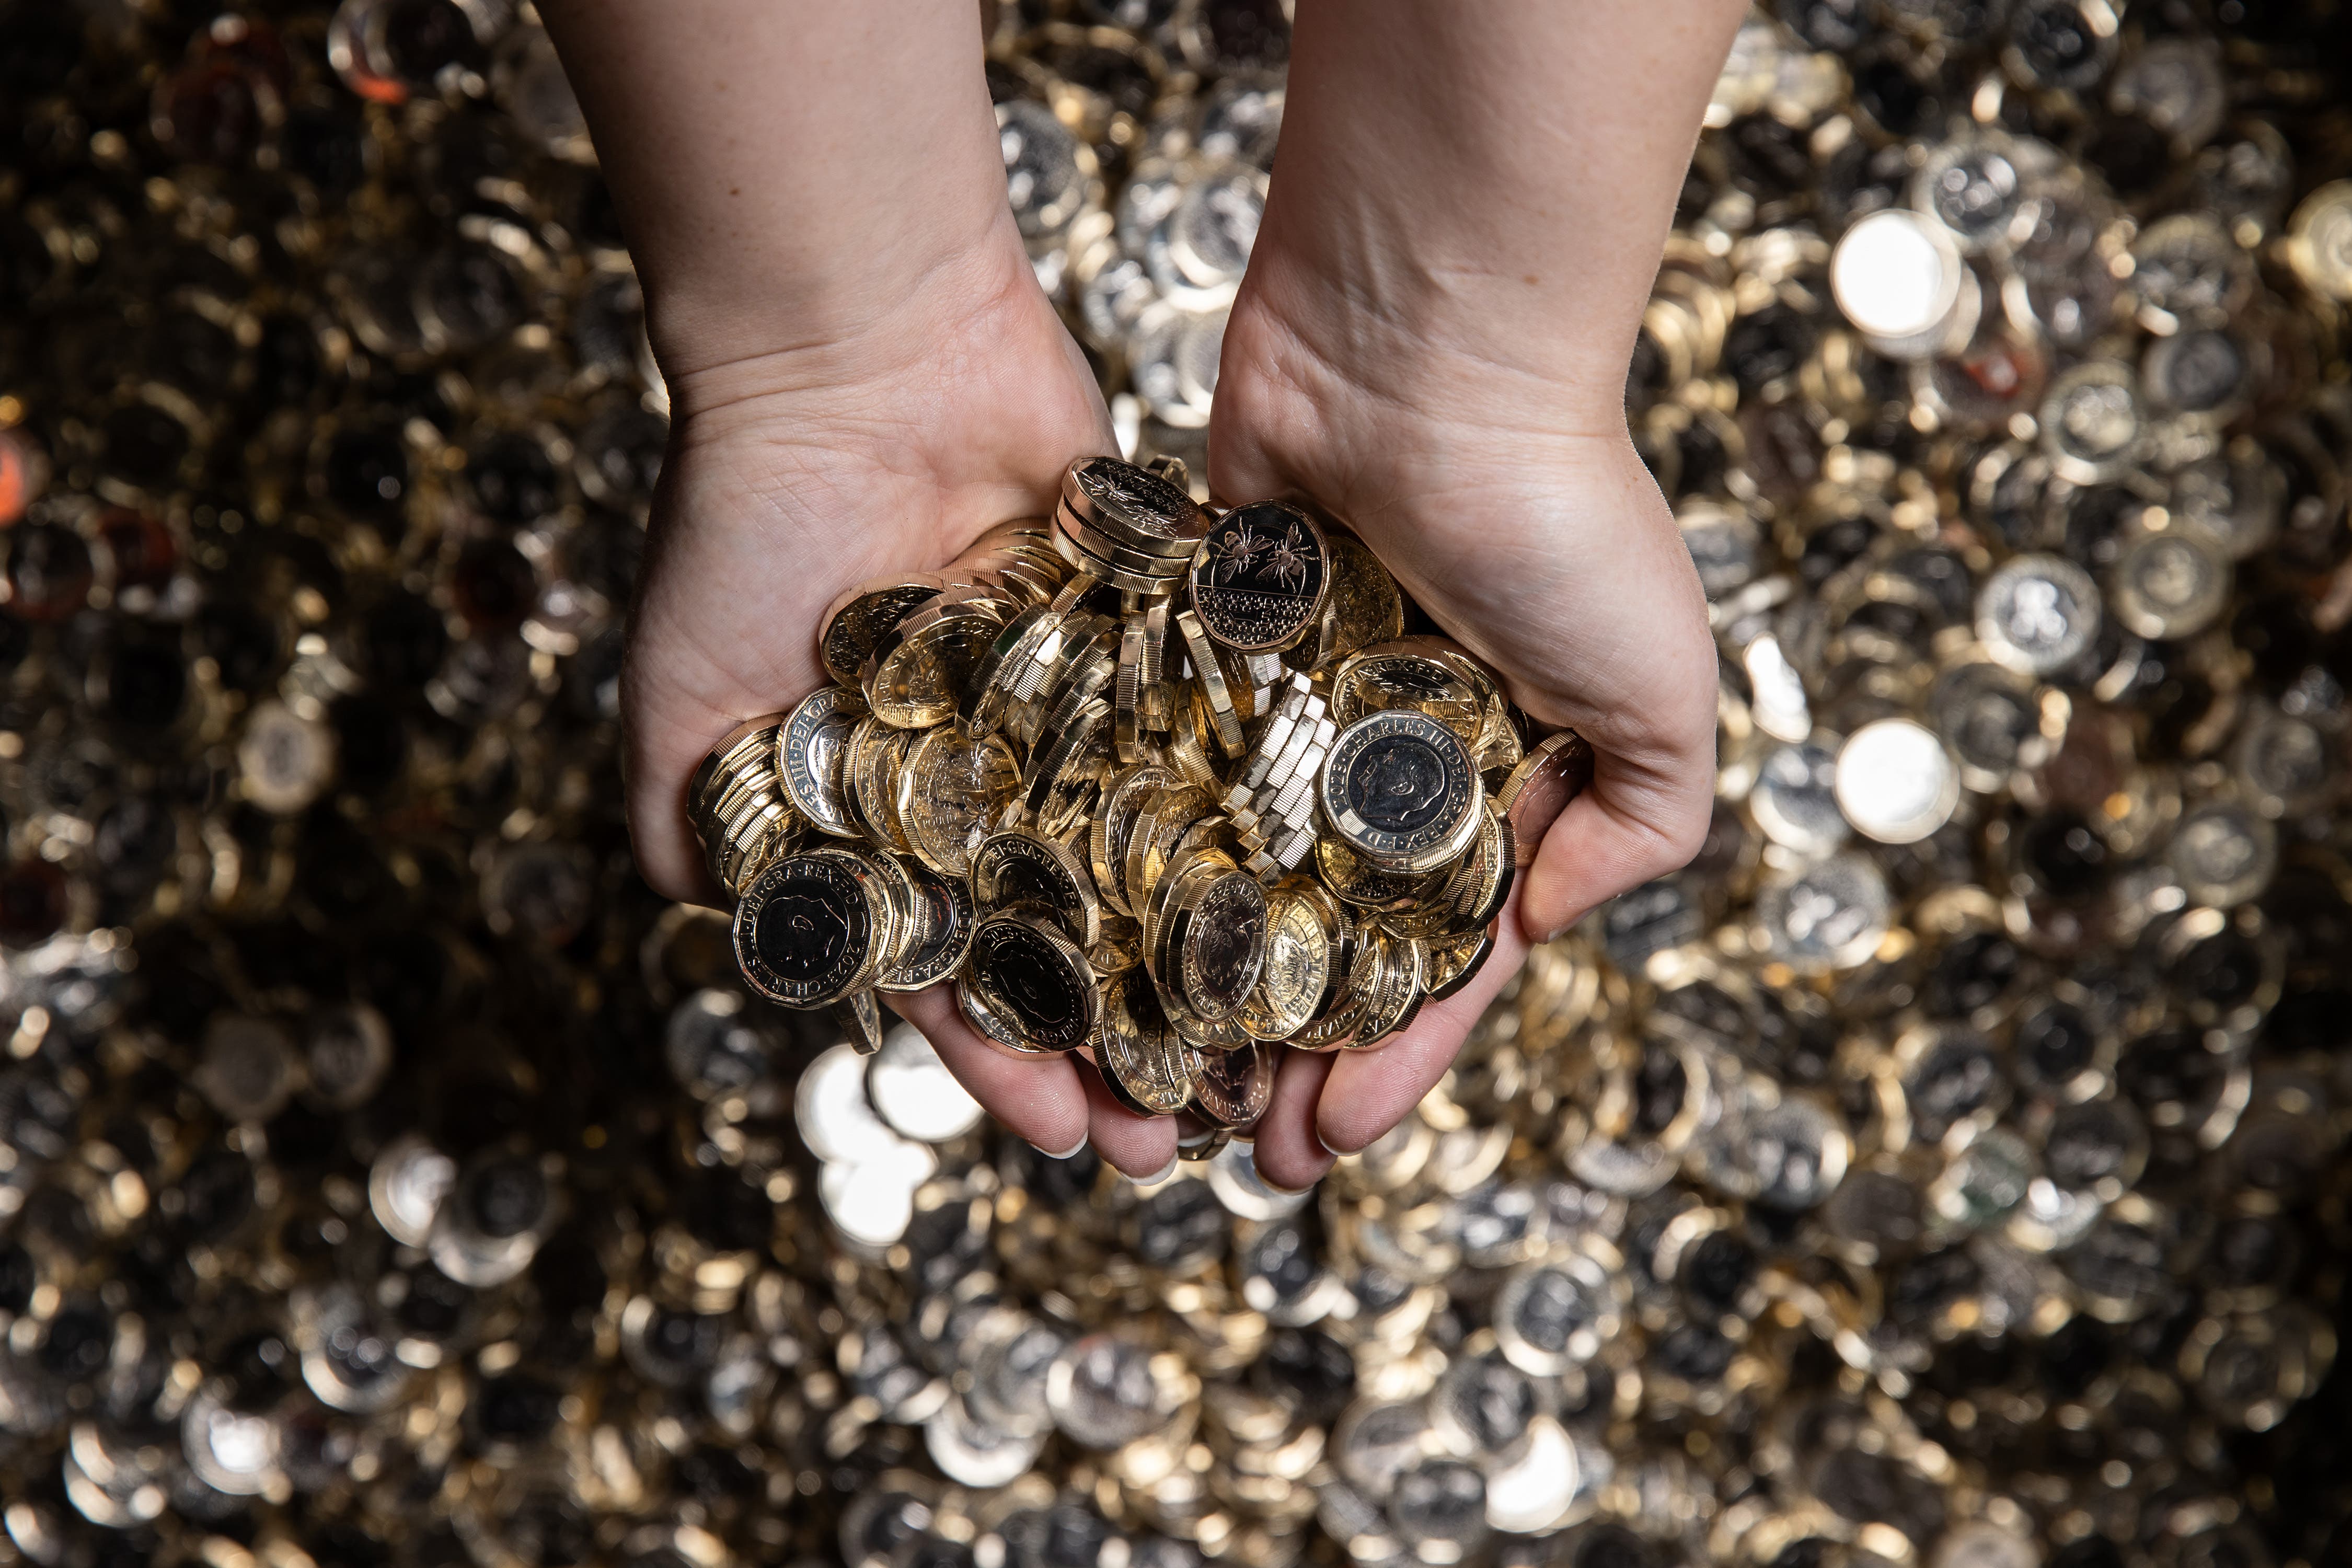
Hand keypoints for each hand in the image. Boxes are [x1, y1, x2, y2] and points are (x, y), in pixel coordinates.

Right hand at [625, 233, 1209, 1176]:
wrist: (856, 350)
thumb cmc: (747, 520)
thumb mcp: (678, 690)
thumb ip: (681, 813)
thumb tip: (680, 910)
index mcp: (886, 806)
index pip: (953, 966)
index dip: (1004, 1056)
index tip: (1066, 1135)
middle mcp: (989, 772)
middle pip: (1072, 935)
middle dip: (1122, 1039)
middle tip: (1183, 1133)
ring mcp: (1078, 705)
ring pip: (1156, 860)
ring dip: (1203, 960)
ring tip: (1263, 1056)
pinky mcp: (1156, 632)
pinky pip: (1212, 737)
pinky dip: (1257, 814)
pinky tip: (1313, 898)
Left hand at [1207, 256, 1720, 1191]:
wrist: (1425, 354)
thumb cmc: (1563, 521)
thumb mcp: (1665, 692)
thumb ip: (1638, 827)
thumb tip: (1538, 927)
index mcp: (1493, 783)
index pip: (1438, 958)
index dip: (1394, 1057)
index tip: (1336, 1143)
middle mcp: (1380, 759)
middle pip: (1320, 942)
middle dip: (1286, 1054)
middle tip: (1233, 1156)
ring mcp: (1279, 711)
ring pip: (1224, 884)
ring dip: (1192, 993)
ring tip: (1146, 1094)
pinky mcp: (1189, 654)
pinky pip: (1150, 780)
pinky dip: (1124, 864)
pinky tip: (1086, 956)